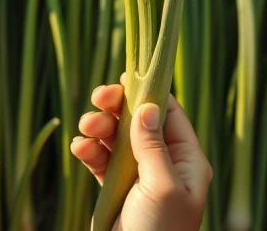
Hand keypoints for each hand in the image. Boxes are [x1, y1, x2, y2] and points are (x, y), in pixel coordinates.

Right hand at [71, 78, 212, 230]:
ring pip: (116, 138)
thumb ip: (153, 146)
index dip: (149, 92)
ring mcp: (139, 176)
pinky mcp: (116, 189)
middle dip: (117, 108)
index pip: (170, 115)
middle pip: (139, 121)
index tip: (125, 77)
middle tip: (98, 99)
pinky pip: (101, 160)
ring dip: (99, 128)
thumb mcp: (162, 187)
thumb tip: (148, 106)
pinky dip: (89, 151)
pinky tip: (79, 149)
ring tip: (85, 129)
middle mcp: (164, 164)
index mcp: (186, 161)